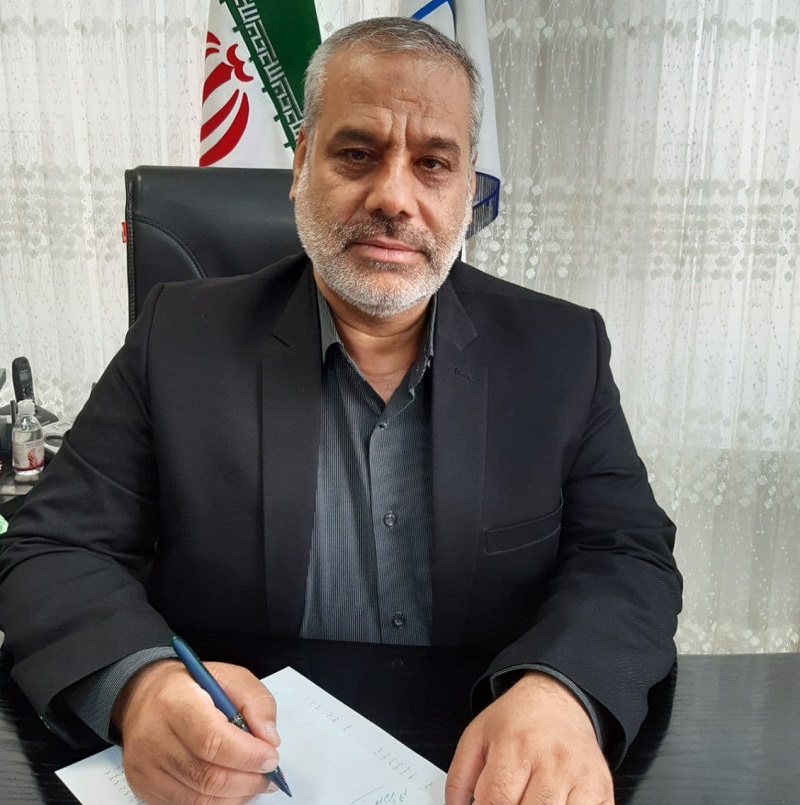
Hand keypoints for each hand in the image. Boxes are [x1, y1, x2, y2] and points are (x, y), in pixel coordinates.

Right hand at [112, 659, 281, 803]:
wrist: (142, 696)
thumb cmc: (190, 685)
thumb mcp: (229, 677)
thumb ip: (256, 701)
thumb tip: (269, 740)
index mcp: (175, 702)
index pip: (211, 740)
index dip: (246, 754)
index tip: (270, 757)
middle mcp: (154, 738)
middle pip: (207, 776)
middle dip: (247, 780)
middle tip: (269, 776)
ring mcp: (146, 768)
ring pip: (198, 799)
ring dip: (235, 796)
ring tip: (254, 782)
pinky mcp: (145, 788)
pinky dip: (216, 802)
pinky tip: (231, 788)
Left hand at [445, 671, 613, 804]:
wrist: (559, 699)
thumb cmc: (517, 720)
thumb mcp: (477, 736)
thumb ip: (459, 778)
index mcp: (515, 746)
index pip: (496, 801)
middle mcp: (551, 761)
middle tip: (507, 801)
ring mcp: (580, 777)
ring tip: (527, 800)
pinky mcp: (601, 790)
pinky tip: (551, 803)